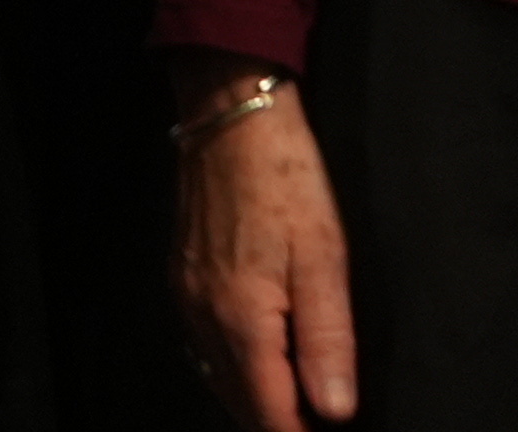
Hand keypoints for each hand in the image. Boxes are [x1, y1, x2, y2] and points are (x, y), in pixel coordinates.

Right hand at [174, 87, 353, 428]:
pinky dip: (236, 372)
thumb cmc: (285, 180)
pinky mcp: (181, 279)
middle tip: (323, 421)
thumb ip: (328, 341)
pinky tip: (264, 364)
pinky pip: (205, 349)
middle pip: (241, 404)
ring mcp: (186, 298)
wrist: (229, 117)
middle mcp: (202, 318)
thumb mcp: (323, 258)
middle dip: (281, 423)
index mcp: (241, 319)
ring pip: (220, 379)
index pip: (271, 414)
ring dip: (259, 402)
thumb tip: (336, 414)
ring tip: (303, 404)